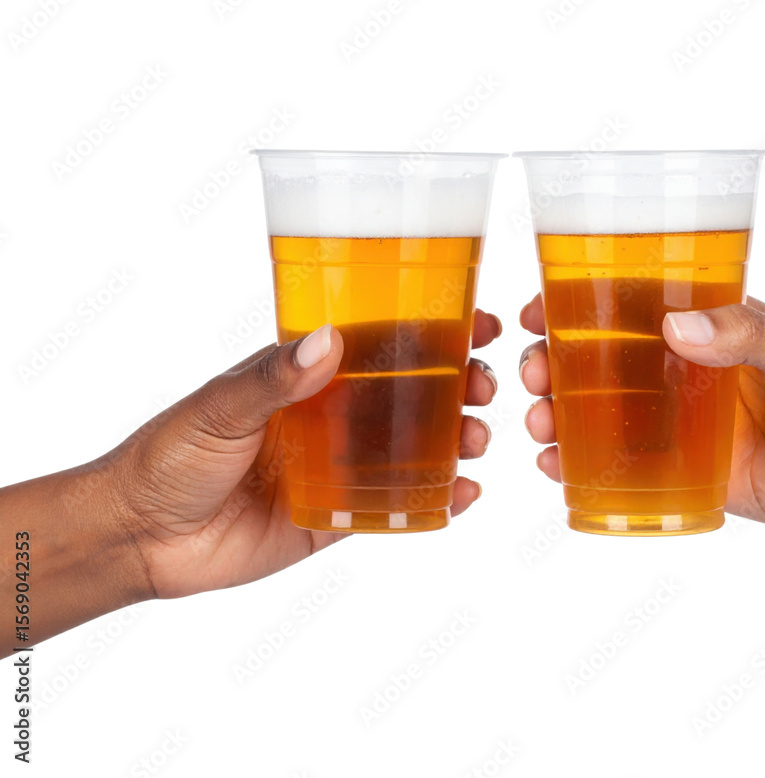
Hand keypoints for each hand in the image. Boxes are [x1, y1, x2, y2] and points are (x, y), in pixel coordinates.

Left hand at [104, 310, 500, 598]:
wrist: (140, 538)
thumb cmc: (167, 457)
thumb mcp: (218, 408)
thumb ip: (272, 378)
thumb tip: (329, 340)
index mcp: (304, 378)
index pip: (379, 343)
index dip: (431, 330)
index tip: (477, 321)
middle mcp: (330, 417)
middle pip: (411, 393)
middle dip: (458, 385)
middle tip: (483, 387)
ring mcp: (339, 468)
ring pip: (413, 447)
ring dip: (456, 438)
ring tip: (477, 438)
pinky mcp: (338, 517)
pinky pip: (397, 506)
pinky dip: (435, 499)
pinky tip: (464, 492)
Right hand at [519, 294, 764, 541]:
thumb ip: (747, 335)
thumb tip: (676, 327)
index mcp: (711, 330)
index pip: (632, 306)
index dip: (579, 303)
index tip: (540, 306)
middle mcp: (687, 374)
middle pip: (601, 362)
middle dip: (553, 364)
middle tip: (532, 372)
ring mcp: (683, 426)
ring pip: (603, 416)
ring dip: (559, 414)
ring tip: (539, 422)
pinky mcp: (690, 475)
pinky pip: (627, 470)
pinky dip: (584, 467)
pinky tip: (557, 466)